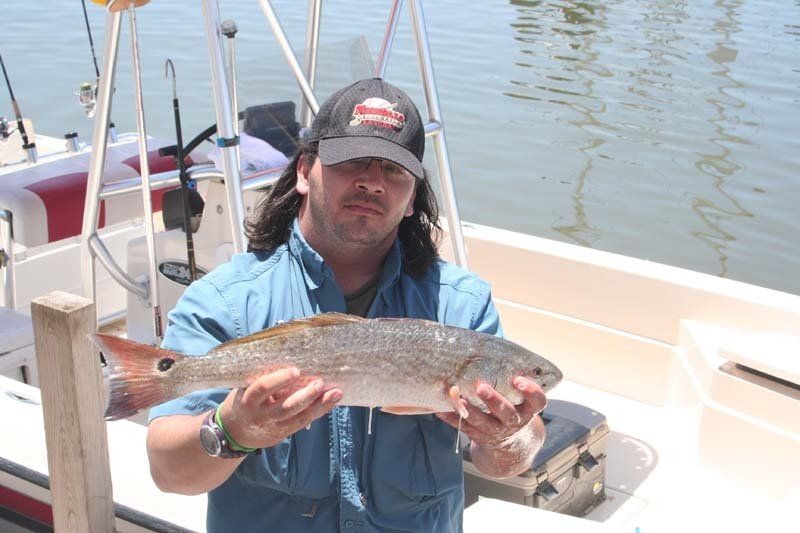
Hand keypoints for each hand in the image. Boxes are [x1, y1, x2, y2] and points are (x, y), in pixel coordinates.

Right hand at [218, 368, 342, 449]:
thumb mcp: (244, 388)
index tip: (295, 371)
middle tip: (321, 383)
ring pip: (299, 418)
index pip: (262, 388)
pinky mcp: (283, 434)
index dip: (279, 380)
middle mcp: (261, 416)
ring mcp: (274, 427)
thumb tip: (290, 356)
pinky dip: (319, 411)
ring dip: (320, 405)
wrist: (234, 432)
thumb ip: (262, 377)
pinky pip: (303, 423)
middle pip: (285, 408)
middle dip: (305, 396)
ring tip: (337, 392)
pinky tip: (332, 401)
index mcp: (248, 400)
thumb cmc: (244, 400)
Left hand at [436, 377, 545, 448]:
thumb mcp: (519, 396)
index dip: (530, 391)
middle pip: (508, 413)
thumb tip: (489, 348)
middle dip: (494, 401)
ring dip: (470, 410)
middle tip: (481, 387)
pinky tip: (440, 409)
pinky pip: (466, 429)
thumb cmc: (512, 404)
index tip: (517, 379)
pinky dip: (452, 418)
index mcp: (528, 409)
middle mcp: (516, 421)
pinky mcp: (482, 438)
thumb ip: (511, 378)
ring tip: (457, 396)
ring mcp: (498, 432)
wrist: (508, 440)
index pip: (538, 401)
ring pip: (484, 423)